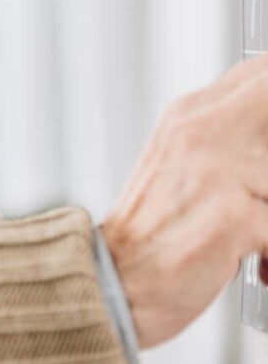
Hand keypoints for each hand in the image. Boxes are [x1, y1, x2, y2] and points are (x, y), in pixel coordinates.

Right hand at [100, 53, 267, 347]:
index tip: (262, 149)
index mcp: (189, 116)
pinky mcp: (236, 218)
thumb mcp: (183, 168)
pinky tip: (261, 266)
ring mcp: (219, 172)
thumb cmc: (152, 238)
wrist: (112, 287)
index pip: (262, 76)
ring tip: (257, 236)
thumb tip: (262, 144)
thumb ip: (227, 139)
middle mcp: (201, 133)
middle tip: (258, 192)